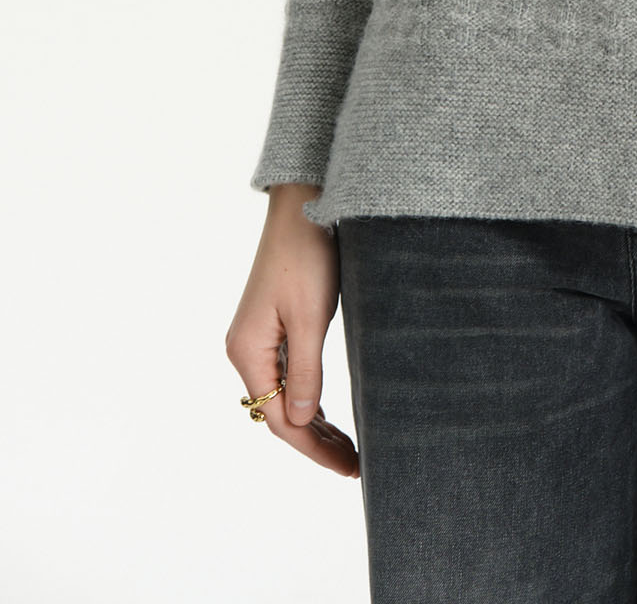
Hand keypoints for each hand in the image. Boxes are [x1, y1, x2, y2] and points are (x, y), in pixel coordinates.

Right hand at [225, 184, 359, 476]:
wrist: (303, 207)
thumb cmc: (307, 254)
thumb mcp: (310, 316)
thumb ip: (305, 370)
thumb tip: (299, 420)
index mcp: (248, 351)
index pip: (279, 417)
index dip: (313, 447)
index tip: (348, 465)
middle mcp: (247, 350)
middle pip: (279, 411)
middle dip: (315, 441)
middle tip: (355, 464)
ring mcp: (259, 338)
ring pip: (284, 395)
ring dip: (314, 422)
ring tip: (348, 448)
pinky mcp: (274, 326)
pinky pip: (288, 375)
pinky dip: (309, 397)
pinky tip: (328, 413)